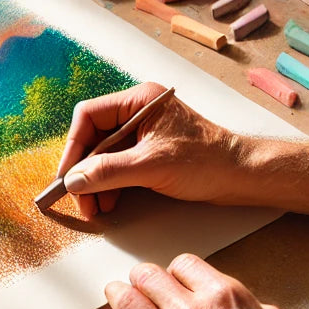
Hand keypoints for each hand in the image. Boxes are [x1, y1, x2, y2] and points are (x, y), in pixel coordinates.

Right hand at [55, 81, 257, 218]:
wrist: (241, 177)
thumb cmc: (207, 161)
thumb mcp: (151, 166)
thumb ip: (109, 172)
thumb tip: (74, 180)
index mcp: (139, 101)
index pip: (89, 116)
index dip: (73, 146)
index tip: (66, 176)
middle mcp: (138, 113)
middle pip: (94, 137)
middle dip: (84, 170)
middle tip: (78, 197)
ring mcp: (144, 133)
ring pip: (104, 155)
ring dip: (95, 181)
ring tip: (94, 206)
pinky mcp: (150, 153)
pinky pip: (118, 166)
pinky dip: (110, 184)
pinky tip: (108, 202)